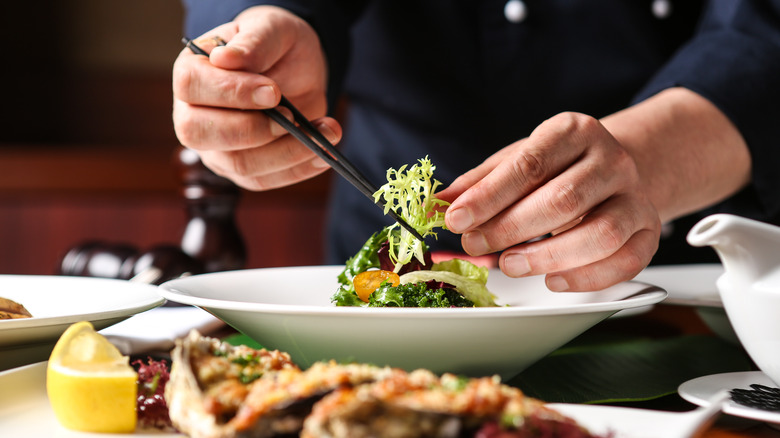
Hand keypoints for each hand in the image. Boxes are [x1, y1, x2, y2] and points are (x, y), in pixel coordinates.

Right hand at [172, 6, 341, 190]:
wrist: (295, 68)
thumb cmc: (275, 46)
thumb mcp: (271, 29)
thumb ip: (254, 43)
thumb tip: (224, 59)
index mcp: (191, 74)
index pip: (192, 87)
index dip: (232, 93)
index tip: (274, 92)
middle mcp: (193, 115)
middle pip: (201, 134)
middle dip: (253, 130)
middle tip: (293, 117)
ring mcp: (215, 148)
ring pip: (240, 164)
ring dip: (288, 152)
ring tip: (326, 131)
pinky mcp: (243, 170)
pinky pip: (266, 180)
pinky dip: (299, 169)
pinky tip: (324, 153)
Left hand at [437, 112, 661, 290]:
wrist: (613, 166)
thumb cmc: (557, 166)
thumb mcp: (517, 160)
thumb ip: (480, 183)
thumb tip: (439, 205)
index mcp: (573, 131)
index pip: (529, 165)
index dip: (488, 196)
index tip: (455, 219)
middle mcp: (611, 160)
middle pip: (562, 200)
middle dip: (510, 228)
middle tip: (474, 244)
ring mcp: (635, 195)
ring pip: (600, 234)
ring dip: (547, 257)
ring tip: (509, 264)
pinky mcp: (648, 230)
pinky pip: (627, 261)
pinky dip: (588, 278)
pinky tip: (554, 280)